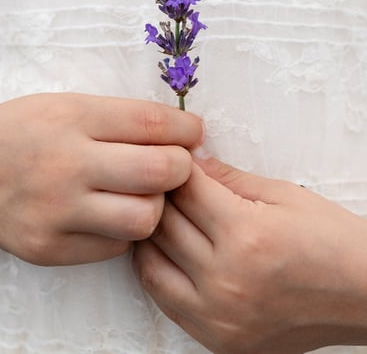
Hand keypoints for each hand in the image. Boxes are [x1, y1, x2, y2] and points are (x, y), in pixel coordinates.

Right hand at [0, 93, 202, 265]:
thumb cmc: (26, 131)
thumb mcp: (67, 105)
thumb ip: (121, 119)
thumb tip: (181, 134)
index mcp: (73, 118)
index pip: (152, 124)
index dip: (186, 130)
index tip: (194, 133)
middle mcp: (66, 164)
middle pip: (159, 172)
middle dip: (181, 168)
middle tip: (173, 165)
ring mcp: (56, 211)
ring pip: (144, 218)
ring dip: (154, 205)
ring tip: (140, 194)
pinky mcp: (49, 247)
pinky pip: (116, 247)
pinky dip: (124, 231)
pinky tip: (110, 214)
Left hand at [134, 157, 366, 353]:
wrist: (363, 294)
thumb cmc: (331, 241)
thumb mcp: (284, 195)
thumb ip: (229, 178)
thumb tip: (191, 161)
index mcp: (246, 236)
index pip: (185, 190)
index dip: (175, 168)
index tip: (174, 160)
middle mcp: (227, 281)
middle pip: (163, 224)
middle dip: (159, 196)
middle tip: (164, 183)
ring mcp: (220, 317)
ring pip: (151, 265)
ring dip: (150, 235)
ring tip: (160, 215)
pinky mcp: (219, 341)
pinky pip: (166, 302)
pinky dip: (158, 272)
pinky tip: (167, 251)